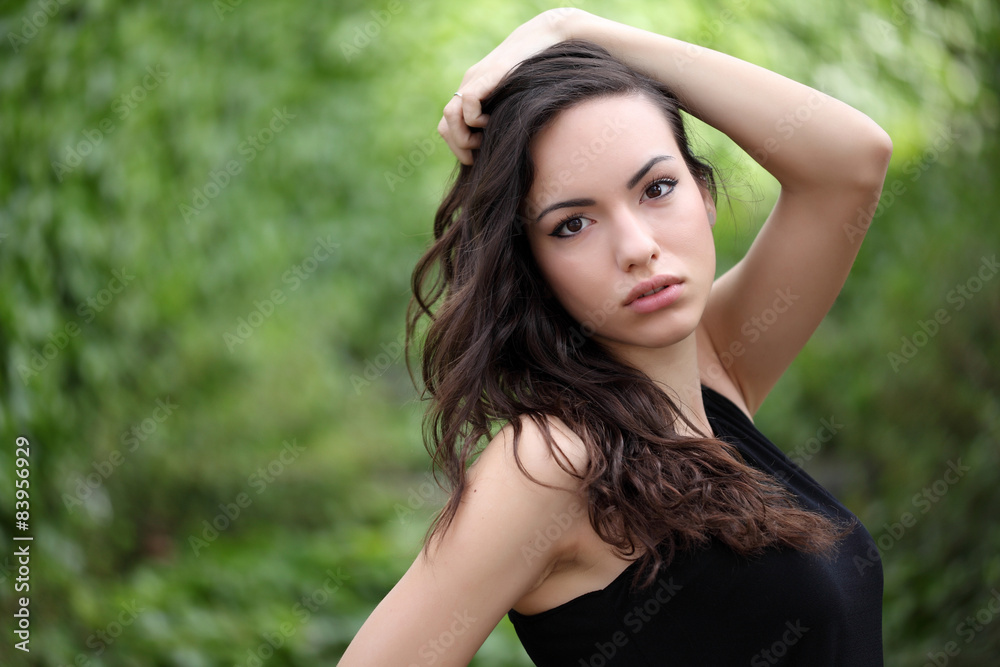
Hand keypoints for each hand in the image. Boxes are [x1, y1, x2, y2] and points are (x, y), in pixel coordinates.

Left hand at [438, 8, 584, 164]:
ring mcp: (475, 79)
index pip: (448, 125)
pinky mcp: (488, 74)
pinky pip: (468, 100)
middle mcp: (468, 86)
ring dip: (463, 136)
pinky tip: (492, 121)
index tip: (474, 158)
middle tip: (476, 156)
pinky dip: (476, 118)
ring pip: (450, 114)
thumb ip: (502, 117)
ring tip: (483, 140)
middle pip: (444, 123)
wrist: (545, 37)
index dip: (456, 146)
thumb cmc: (538, 72)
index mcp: (472, 93)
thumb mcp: (515, 100)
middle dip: (458, 146)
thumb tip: (501, 147)